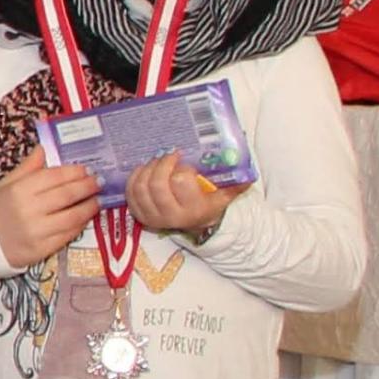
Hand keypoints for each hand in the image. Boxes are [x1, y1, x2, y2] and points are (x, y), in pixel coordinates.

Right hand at [0, 144, 102, 270]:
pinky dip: (80, 224)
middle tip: (99, 182)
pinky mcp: (43, 249)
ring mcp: (37, 231)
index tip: (87, 169)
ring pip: (73, 216)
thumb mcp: (6, 184)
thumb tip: (44, 148)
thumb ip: (27, 167)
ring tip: (97, 200)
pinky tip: (85, 218)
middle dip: (88, 187)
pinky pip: (68, 235)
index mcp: (20, 190)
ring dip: (90, 207)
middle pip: (68, 195)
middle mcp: (29, 209)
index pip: (55, 176)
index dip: (75, 172)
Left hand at [127, 153, 241, 236]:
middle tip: (169, 154)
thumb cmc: (210, 203)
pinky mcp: (140, 216)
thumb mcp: (226, 194)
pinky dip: (135, 177)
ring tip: (158, 161)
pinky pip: (130, 193)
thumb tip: (247, 172)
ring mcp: (153, 217)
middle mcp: (172, 216)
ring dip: (147, 168)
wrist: (197, 223)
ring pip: (141, 187)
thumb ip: (236, 183)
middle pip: (157, 183)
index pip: (180, 181)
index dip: (181, 167)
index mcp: (194, 209)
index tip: (185, 161)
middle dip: (162, 163)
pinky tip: (144, 169)